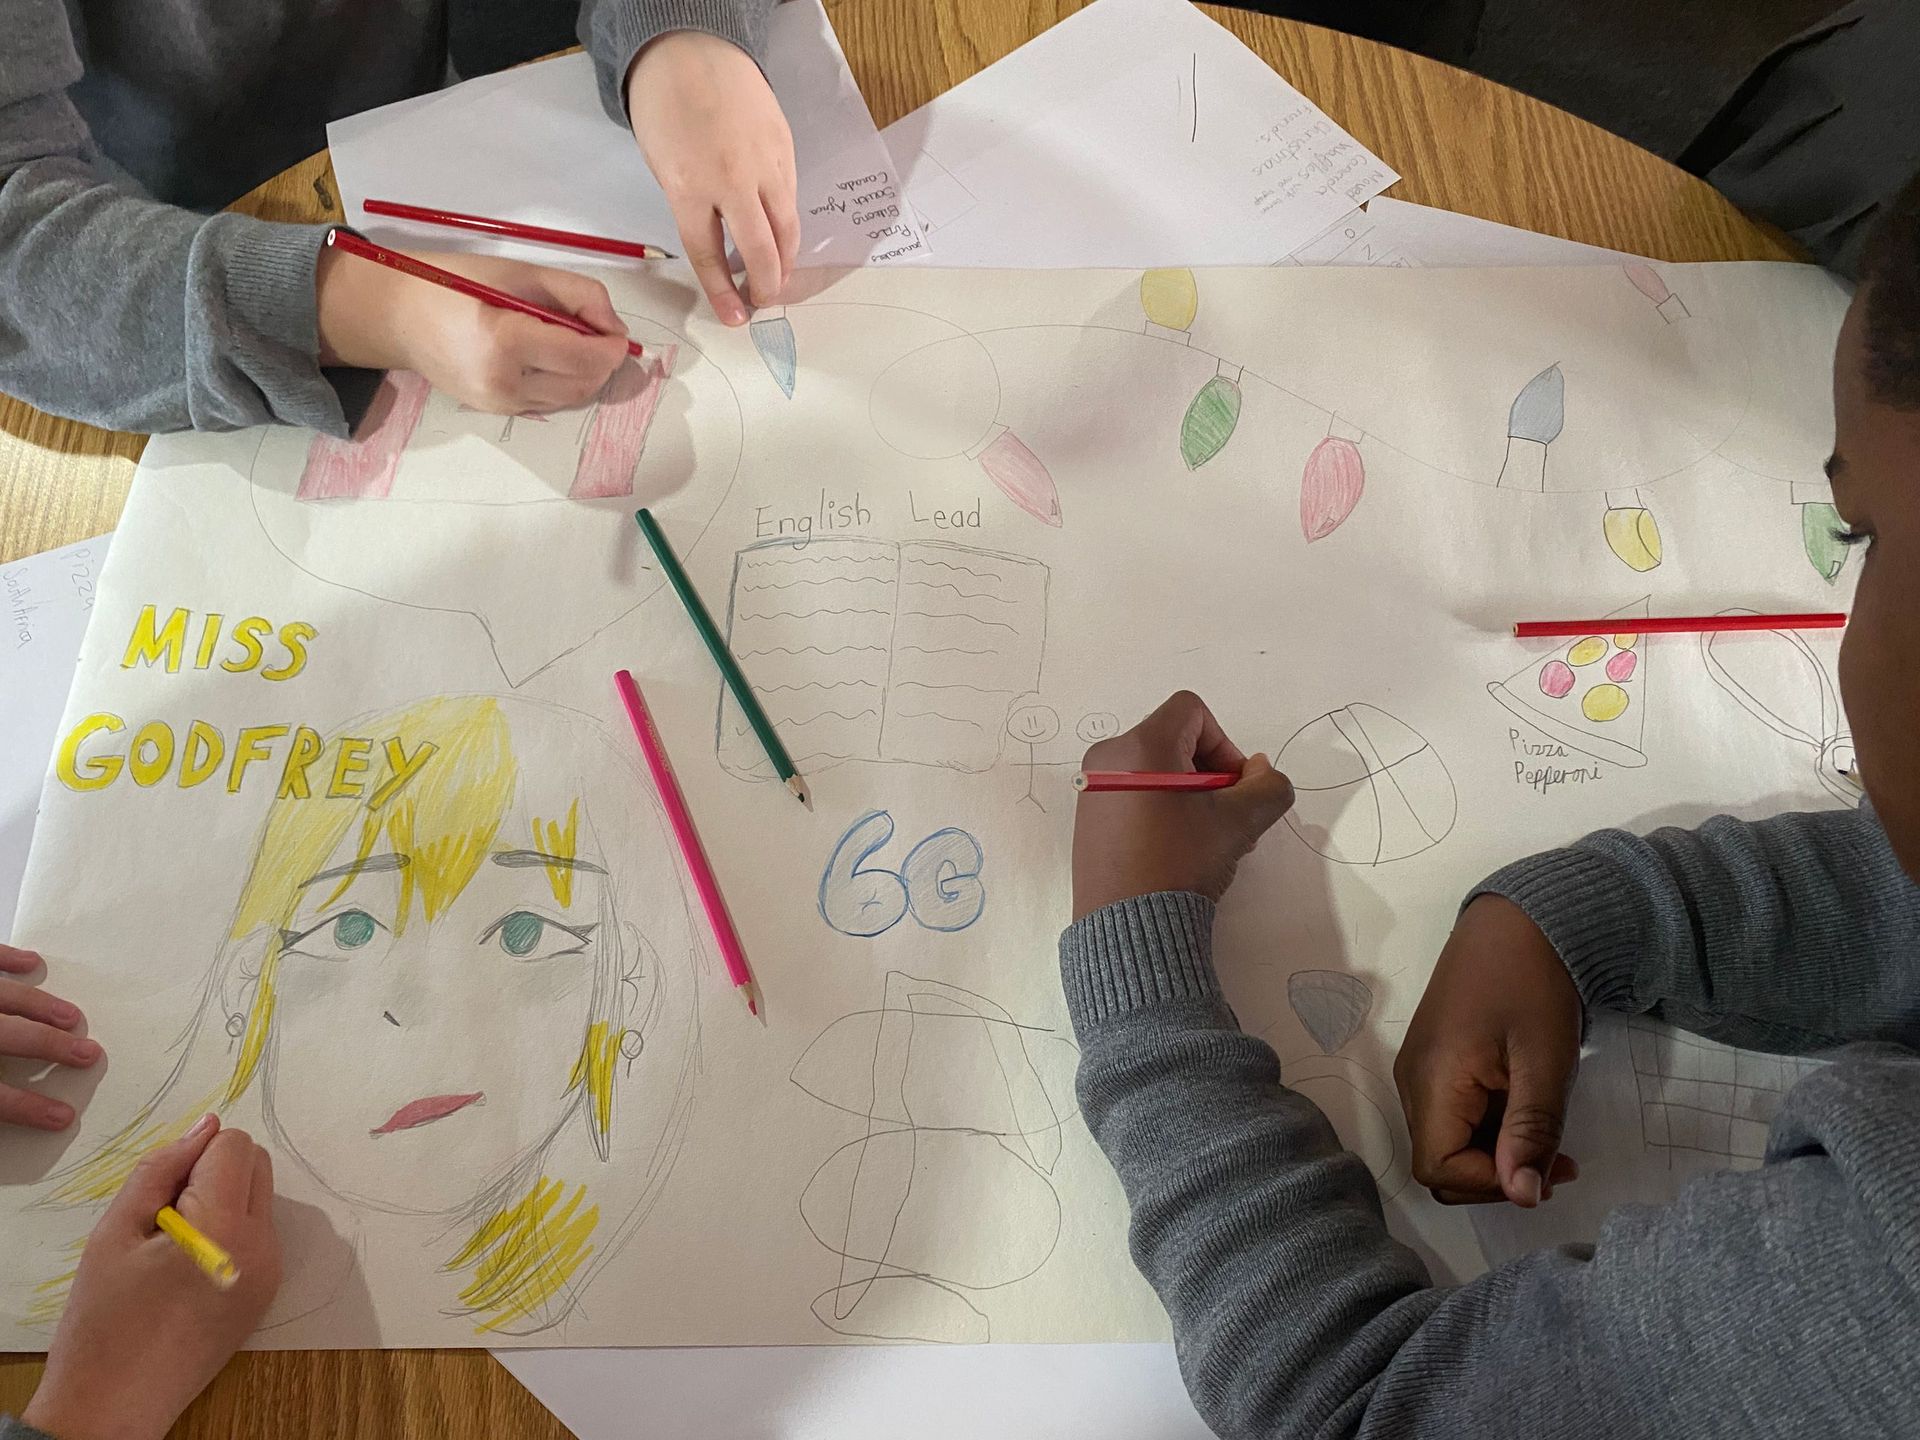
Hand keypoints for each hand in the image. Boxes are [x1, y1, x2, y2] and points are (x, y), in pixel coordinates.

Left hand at [0, 943, 100, 1130]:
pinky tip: (32, 963)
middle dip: (53, 1047)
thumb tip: (4, 1131)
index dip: (30, 1108)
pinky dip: (10, 959)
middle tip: (88, 1055)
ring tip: (71, 1017)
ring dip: (43, 1007)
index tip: (64, 1118)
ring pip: (6, 998)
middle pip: (13, 1038)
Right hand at [24, 1114, 280, 1439]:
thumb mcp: (115, 1233)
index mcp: (224, 1229)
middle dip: (215, 1173)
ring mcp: (272, 1271)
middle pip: (258, 1165)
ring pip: (260, 1197)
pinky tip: (189, 1269)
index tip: (161, 1195)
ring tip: (173, 1248)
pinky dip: (231, 1232)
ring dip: (224, 1202)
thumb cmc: (103, 1321)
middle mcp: (263, 1246)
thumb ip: (162, 1169)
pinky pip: (260, 1233)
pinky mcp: (268, 1292)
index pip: (235, 1145)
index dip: (194, 1157)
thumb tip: (207, 1126)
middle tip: (164, 1218)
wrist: (115, 1406)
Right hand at [317, 246, 630, 412]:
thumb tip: (615, 329)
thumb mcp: (521, 273)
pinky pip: (548, 402)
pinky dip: (563, 381)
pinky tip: (551, 356)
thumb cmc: (455, 283)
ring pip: (570, 398)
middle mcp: (501, 383)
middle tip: (601, 333)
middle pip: (583, 384)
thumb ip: (579, 295)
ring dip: (586, 373)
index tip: (618, 332)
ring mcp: (497, 404)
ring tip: (575, 341)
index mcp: (504, 343)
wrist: (397, 316)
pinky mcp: (495, 412)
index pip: (583, 358)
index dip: (612, 347)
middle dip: (603, 361)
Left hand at [626, 31, 798, 323]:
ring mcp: (764, 163)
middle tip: (763, 302)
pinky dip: (788, 226)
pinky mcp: (785, 149)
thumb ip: (692, 208)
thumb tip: (721, 248)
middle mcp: (732, 179)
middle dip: (766, 286)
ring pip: (786, 228)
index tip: (734, 316)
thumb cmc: (667, 106)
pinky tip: (781, 237)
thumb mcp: (664, 165)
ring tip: (777, 277)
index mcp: (690, 185)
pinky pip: (791, 199)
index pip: (710, 254)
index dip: (723, 291)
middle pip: (760, 249)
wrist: (692, 48)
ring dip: (784, 261)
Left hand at [1072, 692, 1295, 919]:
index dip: (1223, 743)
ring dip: (1191, 795)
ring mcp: (1093, 787)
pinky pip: (1134, 792)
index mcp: (1139, 745)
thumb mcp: (1239, 822)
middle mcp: (1107, 757)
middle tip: (1226, 817)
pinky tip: (1177, 850)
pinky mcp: (1088, 817)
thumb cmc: (1182, 862)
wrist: (1129, 927)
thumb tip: (1260, 771)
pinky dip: (1163, 809)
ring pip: (1157, 770)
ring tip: (1206, 840)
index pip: (1192, 711)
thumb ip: (1267, 785)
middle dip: (1210, 773)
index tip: (1231, 787)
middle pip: (1174, 740)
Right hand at [1393, 896, 1583, 1205]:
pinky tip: (1526, 1113)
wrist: (1520, 920)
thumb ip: (1531, 1131)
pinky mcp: (1435, 1062)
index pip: (1438, 1168)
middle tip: (1556, 1161)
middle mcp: (1412, 1081)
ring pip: (1446, 1143)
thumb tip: (1522, 1197)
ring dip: (1495, 1155)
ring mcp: (1420, 1071)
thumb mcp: (1545, 1062)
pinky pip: (1452, 1118)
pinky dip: (1489, 1131)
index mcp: (1433, 1079)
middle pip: (1438, 1162)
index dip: (1490, 1183)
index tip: (1545, 1167)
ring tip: (1548, 1139)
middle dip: (1495, 1175)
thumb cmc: (1534, 986)